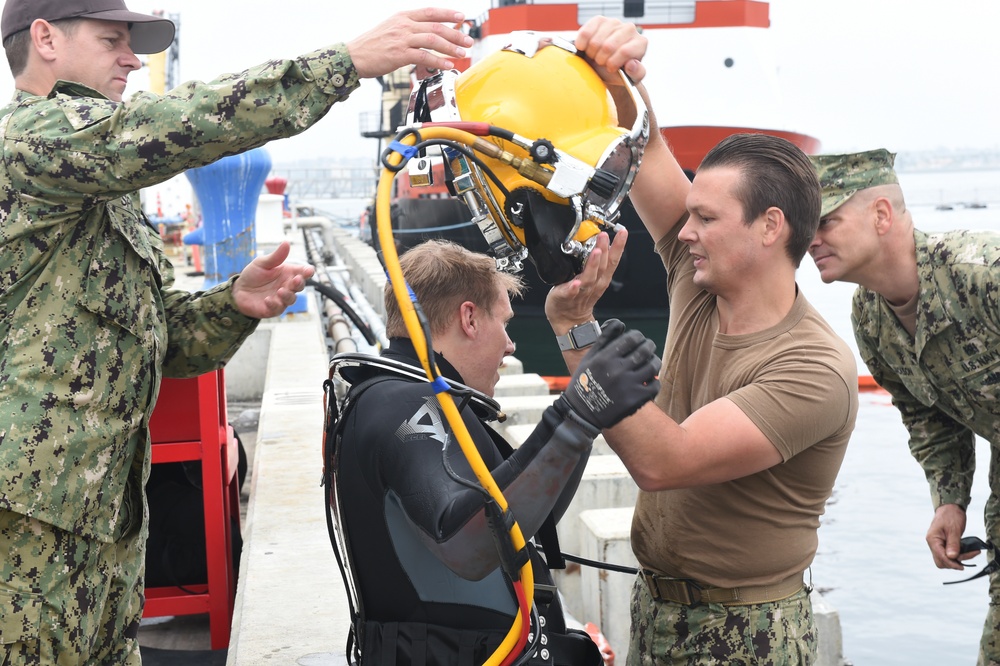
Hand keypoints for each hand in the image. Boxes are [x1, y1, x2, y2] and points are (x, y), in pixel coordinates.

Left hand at [232, 242, 314, 317]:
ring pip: (291, 299)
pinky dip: (274, 304)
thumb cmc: (253, 275)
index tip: (309, 270)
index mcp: (288, 273)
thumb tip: (286, 242)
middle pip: (299, 286)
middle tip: (296, 280)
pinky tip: (268, 299)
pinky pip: (278, 308)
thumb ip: (276, 256)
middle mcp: (287, 286)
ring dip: (287, 295)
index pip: (302, 272)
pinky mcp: (273, 309)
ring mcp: (282, 299)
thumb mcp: (262, 263)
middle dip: (299, 283)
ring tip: (280, 291)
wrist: (239, 291)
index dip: (307, 272)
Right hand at [346, 8, 473, 78]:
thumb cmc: (373, 45)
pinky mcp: (399, 54)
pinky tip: (448, 65)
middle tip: (468, 41)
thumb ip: (409, 28)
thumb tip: (428, 33)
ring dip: (450, 47)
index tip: (461, 16)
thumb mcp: (391, 28)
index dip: (448, 13)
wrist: (354, 56)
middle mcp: (404, 25)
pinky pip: (424, 56)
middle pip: (436, 26)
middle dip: (455, 33)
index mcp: (403, 16)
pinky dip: (438, 61)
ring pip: (433, 40)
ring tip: (462, 53)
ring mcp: (402, 39)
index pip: (430, 12)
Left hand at [545, 230, 625, 333]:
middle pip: (603, 267)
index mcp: (600, 279)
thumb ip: (596, 264)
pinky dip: (574, 288)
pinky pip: (571, 293)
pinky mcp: (566, 297)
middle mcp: (594, 284)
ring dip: (593, 265)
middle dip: (605, 250)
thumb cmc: (579, 298)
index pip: (612, 260)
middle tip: (605, 235)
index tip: (622, 233)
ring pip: (589, 278)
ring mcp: (581, 292)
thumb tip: (599, 243)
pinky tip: (575, 283)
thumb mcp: (592, 278)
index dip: (618, 246)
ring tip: (596, 253)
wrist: (569, 320)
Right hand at [557, 319, 659, 429]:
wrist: (581, 413)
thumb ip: (604, 339)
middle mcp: (618, 370)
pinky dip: (654, 382)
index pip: (632, 338)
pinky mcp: (636, 400)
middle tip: (648, 348)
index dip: (638, 336)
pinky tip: (648, 381)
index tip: (637, 340)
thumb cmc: (585, 382)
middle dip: (649, 346)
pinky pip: (655, 385)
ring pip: (653, 366)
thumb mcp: (589, 358)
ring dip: (655, 362)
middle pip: (645, 349)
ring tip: (651, 363)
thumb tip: (620, 323)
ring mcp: (629, 385)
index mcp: (606, 357)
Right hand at [575, 16, 647, 82]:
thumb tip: (631, 64)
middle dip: (601, 60)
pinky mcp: (599, 20)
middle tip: (602, 63)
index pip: (624, 51)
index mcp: (640, 43)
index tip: (610, 68)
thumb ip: (636, 73)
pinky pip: (586, 33)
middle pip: (608, 46)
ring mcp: (614, 23)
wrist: (606, 67)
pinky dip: (582, 44)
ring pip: (596, 41)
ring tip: (596, 56)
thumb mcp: (631, 78)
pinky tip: (585, 48)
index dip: (613, 63)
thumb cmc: (620, 72)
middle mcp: (630, 29)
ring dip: (592, 53)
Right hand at [926, 503, 969, 569]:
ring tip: (972, 552)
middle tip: (968, 556)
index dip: (951, 563)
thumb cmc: (951, 515)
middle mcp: (933, 543)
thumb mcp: (954, 529)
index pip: (940, 557)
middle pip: (941, 561)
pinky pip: (950, 554)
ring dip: (959, 559)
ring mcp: (938, 544)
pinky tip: (969, 551)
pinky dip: (959, 554)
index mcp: (933, 539)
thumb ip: (953, 544)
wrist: (950, 507)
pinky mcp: (944, 544)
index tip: (962, 566)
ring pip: (946, 559)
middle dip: (954, 562)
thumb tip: (952, 557)